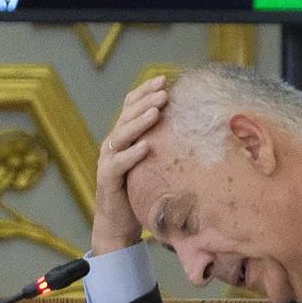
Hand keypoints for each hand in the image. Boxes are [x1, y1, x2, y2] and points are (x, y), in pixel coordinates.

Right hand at [92, 76, 168, 254]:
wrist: (118, 223)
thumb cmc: (139, 191)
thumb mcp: (152, 163)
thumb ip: (163, 145)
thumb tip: (194, 129)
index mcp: (123, 137)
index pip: (130, 106)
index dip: (144, 92)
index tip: (164, 79)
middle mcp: (113, 144)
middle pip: (127, 116)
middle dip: (146, 101)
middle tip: (164, 92)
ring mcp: (108, 160)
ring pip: (121, 135)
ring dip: (139, 122)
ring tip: (156, 111)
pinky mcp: (107, 179)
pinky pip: (118, 164)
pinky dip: (131, 154)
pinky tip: (145, 146)